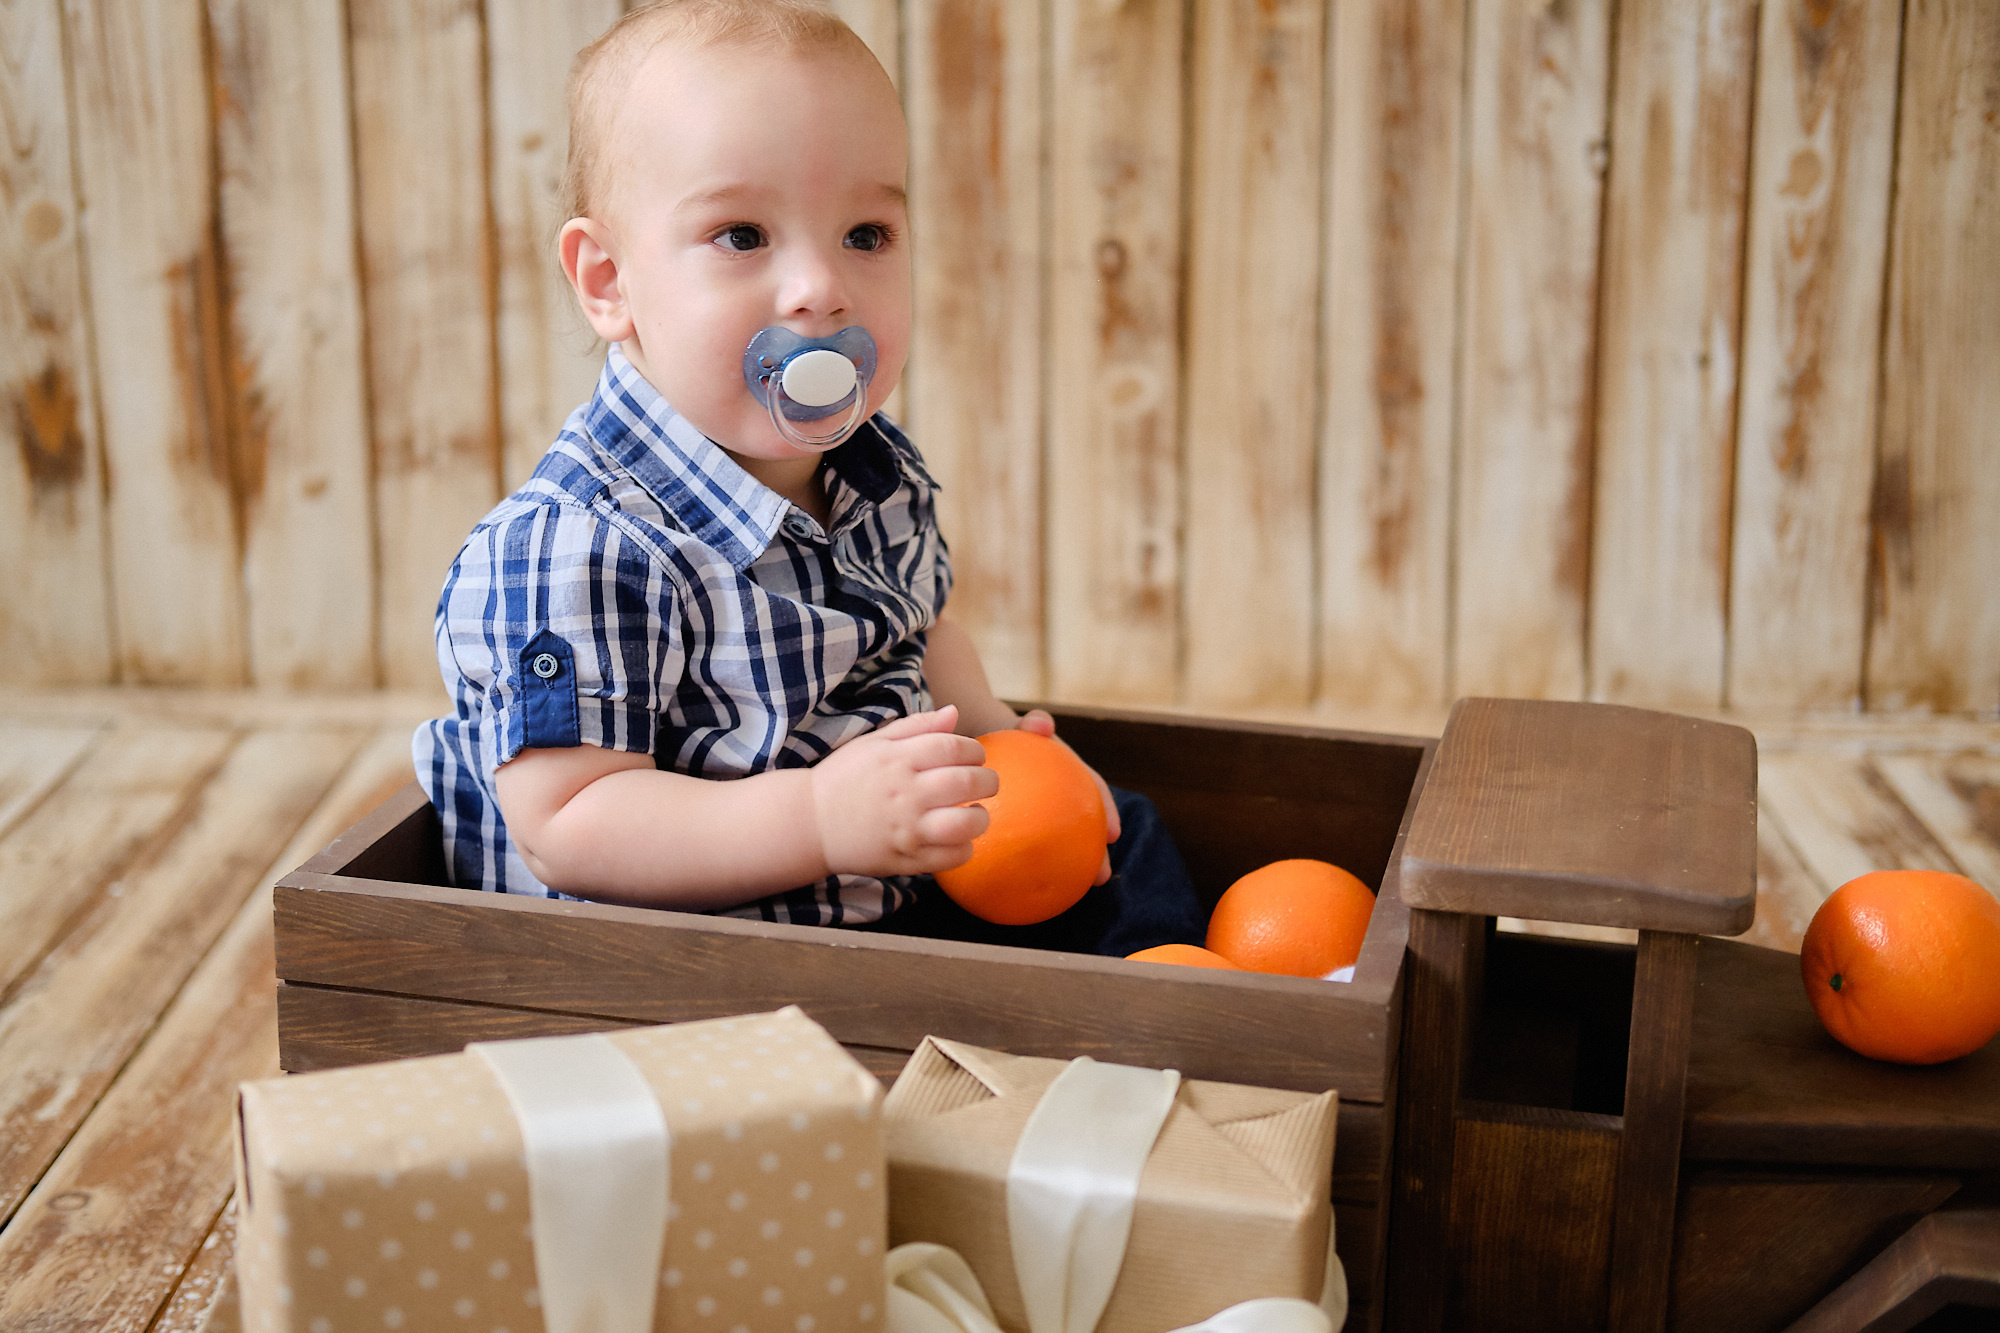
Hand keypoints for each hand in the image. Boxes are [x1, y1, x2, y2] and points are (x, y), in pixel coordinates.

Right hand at [810, 706, 999, 877]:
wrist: (810, 823)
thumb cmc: (845, 778)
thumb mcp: (874, 742)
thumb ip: (917, 726)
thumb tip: (954, 712)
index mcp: (898, 759)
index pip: (954, 747)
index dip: (974, 750)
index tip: (975, 757)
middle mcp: (905, 793)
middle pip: (966, 782)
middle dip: (988, 781)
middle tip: (986, 783)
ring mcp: (907, 829)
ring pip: (964, 824)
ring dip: (980, 817)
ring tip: (975, 812)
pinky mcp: (907, 859)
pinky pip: (952, 857)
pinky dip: (965, 848)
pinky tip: (959, 838)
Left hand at [1013, 709, 1120, 884]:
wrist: (987, 741)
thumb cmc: (1008, 734)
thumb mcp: (1020, 727)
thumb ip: (1033, 724)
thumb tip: (1040, 724)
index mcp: (1071, 773)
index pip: (1093, 790)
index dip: (1107, 811)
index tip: (1112, 833)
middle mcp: (1065, 796)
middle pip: (1086, 826)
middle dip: (1096, 854)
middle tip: (1101, 876)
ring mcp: (1047, 813)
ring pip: (1061, 843)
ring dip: (1070, 866)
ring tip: (1071, 892)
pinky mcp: (1025, 827)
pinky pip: (1029, 848)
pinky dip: (1029, 867)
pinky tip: (1018, 888)